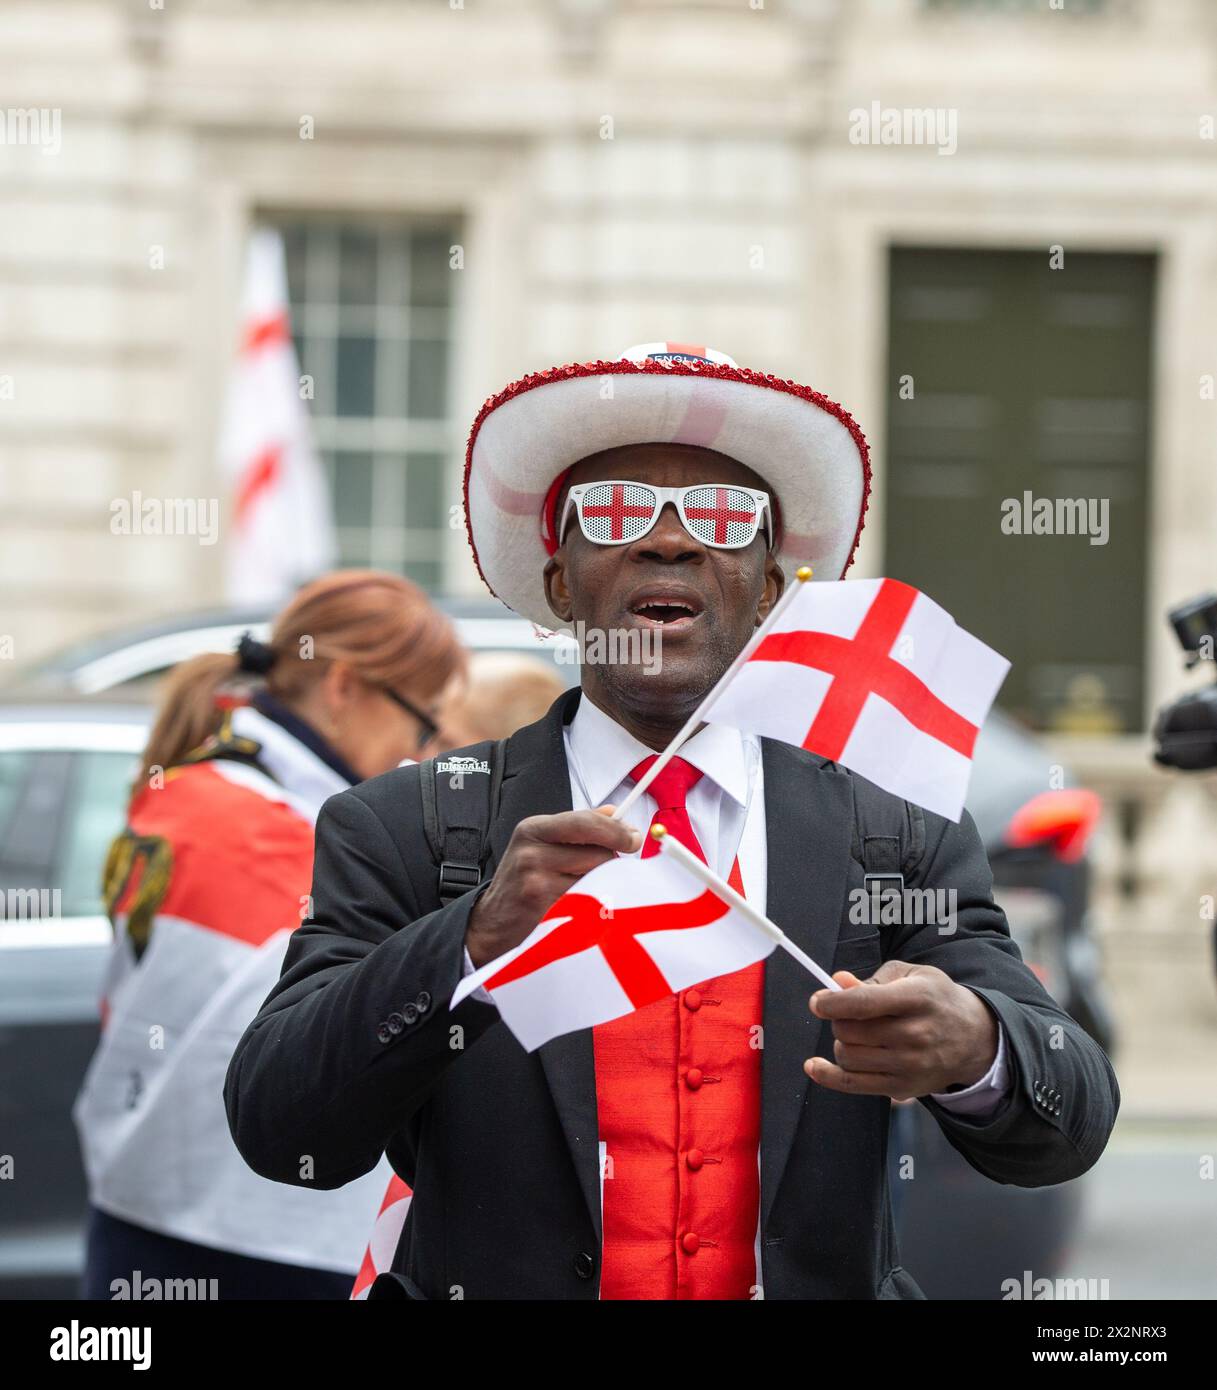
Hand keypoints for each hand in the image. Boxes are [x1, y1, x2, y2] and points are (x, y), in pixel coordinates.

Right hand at [465, 806, 641, 967]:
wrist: (489, 924)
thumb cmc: (520, 883)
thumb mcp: (540, 845)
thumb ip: (577, 827)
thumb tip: (614, 812)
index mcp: (533, 829)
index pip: (585, 822)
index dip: (616, 830)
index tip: (633, 838)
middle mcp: (532, 853)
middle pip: (598, 853)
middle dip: (609, 863)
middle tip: (602, 872)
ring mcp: (537, 883)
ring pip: (597, 880)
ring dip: (600, 886)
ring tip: (582, 890)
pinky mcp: (545, 911)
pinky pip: (587, 904)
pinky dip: (591, 907)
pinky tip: (576, 908)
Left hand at [804, 961, 997, 1101]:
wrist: (973, 1039)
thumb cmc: (935, 999)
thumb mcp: (912, 975)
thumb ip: (874, 979)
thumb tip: (838, 982)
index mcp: (917, 998)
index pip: (865, 1003)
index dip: (833, 1002)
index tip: (817, 1002)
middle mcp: (915, 1034)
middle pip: (851, 1031)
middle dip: (838, 1019)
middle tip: (848, 1014)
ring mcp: (909, 1065)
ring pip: (848, 1056)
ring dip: (841, 1042)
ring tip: (856, 1034)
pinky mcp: (902, 1088)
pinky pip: (853, 1084)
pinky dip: (828, 1075)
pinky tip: (813, 1066)